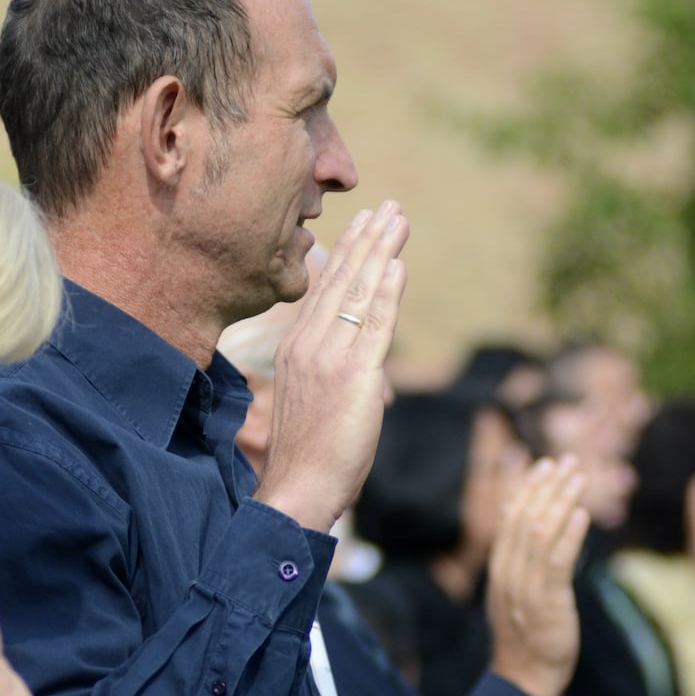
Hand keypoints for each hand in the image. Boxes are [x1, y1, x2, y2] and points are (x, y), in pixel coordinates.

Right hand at [254, 201, 408, 532]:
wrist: (298, 488)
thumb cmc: (309, 454)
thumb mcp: (313, 399)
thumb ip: (333, 370)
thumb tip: (361, 363)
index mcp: (296, 348)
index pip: (325, 289)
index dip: (347, 253)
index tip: (362, 224)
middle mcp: (308, 345)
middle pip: (341, 280)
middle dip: (367, 239)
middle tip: (387, 207)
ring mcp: (329, 358)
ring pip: (359, 294)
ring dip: (381, 252)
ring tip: (398, 220)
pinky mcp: (354, 377)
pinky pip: (374, 326)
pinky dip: (387, 294)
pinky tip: (398, 266)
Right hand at [486, 456, 589, 695]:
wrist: (524, 677)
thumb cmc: (525, 635)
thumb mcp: (515, 592)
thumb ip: (522, 563)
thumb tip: (533, 531)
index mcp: (499, 567)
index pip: (509, 517)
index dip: (527, 488)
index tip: (543, 464)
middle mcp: (508, 573)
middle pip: (524, 518)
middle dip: (546, 486)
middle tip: (566, 460)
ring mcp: (525, 588)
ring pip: (540, 533)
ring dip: (560, 501)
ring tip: (578, 477)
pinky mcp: (547, 603)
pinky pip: (556, 562)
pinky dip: (568, 535)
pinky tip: (581, 514)